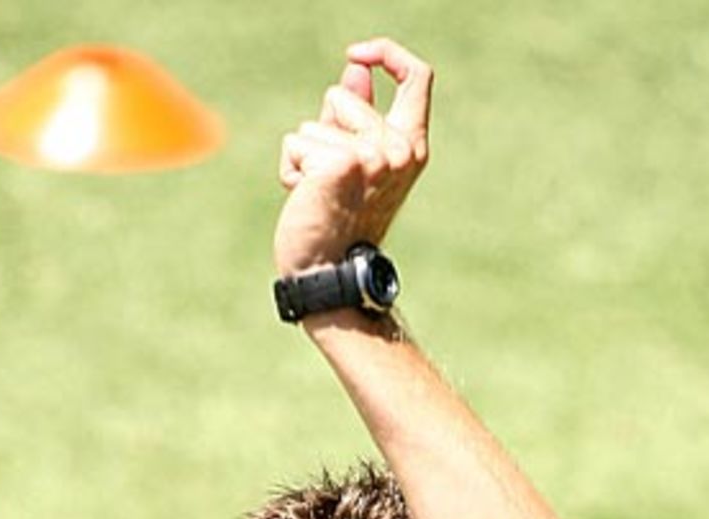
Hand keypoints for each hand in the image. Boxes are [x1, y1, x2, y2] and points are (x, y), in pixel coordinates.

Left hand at [274, 37, 432, 277]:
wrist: (330, 274)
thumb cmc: (341, 222)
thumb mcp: (359, 161)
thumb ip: (360, 113)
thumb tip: (356, 66)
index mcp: (412, 146)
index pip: (418, 76)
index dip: (388, 54)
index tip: (358, 57)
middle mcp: (400, 149)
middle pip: (341, 95)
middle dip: (323, 129)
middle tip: (333, 181)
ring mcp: (372, 156)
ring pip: (312, 124)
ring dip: (305, 157)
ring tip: (320, 195)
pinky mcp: (339, 163)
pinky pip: (295, 144)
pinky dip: (291, 170)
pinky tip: (306, 200)